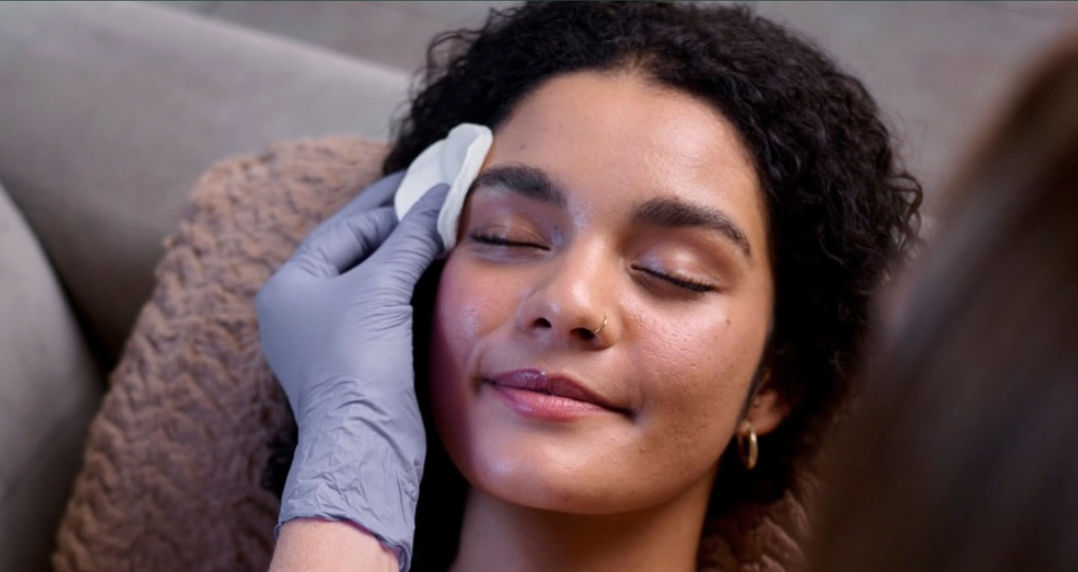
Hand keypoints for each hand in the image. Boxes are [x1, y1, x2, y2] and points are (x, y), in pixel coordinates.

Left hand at [256, 176, 448, 571]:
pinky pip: (380, 309)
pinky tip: (434, 274)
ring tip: (441, 230)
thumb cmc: (356, 359)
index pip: (344, 229)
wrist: (364, 439)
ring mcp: (325, 337)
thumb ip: (409, 237)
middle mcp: (300, 309)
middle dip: (396, 229)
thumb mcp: (381, 286)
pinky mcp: (354, 360)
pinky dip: (406, 288)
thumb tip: (437, 198)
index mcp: (289, 285)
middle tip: (436, 201)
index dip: (387, 206)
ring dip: (404, 257)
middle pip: (354, 252)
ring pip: (369, 281)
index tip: (426, 184)